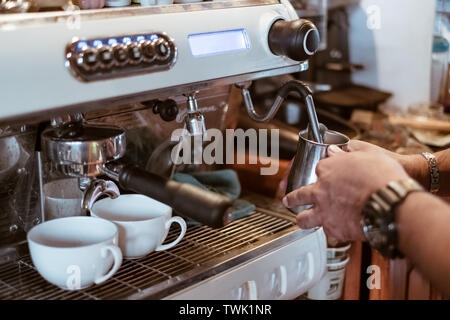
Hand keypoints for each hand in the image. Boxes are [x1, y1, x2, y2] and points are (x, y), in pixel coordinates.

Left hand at [282, 145, 409, 240]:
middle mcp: (321, 191)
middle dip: (292, 198)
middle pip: (299, 194)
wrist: (388, 204)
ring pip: (304, 218)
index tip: (324, 173)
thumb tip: (336, 150)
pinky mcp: (333, 229)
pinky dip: (330, 231)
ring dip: (301, 219)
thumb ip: (349, 154)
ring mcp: (324, 211)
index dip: (323, 171)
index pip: (319, 168)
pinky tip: (332, 231)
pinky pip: (327, 232)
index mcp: (328, 170)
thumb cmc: (382, 178)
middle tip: (288, 200)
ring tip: (299, 221)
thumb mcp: (368, 155)